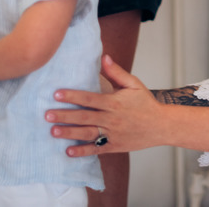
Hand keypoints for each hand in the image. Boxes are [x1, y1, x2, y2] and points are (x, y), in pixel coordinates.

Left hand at [47, 55, 162, 155]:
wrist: (161, 125)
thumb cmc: (146, 103)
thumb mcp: (134, 84)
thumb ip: (117, 72)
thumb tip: (104, 57)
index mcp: (114, 102)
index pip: (90, 99)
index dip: (73, 96)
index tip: (56, 94)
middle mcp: (111, 119)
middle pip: (84, 117)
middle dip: (65, 116)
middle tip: (47, 115)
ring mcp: (112, 134)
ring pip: (87, 133)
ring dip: (69, 133)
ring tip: (53, 132)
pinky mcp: (114, 146)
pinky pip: (96, 149)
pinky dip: (83, 151)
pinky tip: (68, 152)